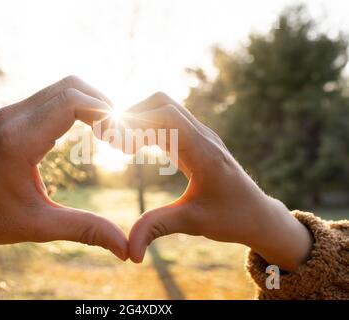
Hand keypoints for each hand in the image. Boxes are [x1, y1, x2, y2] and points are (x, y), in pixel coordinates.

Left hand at [0, 76, 127, 260]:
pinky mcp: (10, 115)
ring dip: (89, 102)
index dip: (104, 113)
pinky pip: (50, 97)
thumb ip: (85, 230)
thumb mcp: (39, 227)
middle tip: (118, 133)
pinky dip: (74, 106)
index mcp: (21, 141)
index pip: (72, 102)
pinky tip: (85, 129)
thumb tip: (125, 248)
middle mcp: (14, 117)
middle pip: (71, 86)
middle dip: (102, 104)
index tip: (119, 137)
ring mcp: (10, 112)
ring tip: (106, 131)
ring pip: (61, 87)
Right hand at [120, 92, 312, 270]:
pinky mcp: (196, 141)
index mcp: (203, 151)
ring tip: (121, 146)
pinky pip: (168, 122)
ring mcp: (200, 136)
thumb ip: (158, 228)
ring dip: (140, 120)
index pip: (165, 116)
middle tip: (113, 142)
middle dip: (133, 116)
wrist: (258, 213)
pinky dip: (148, 127)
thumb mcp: (193, 223)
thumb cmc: (231, 217)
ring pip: (164, 108)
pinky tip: (136, 147)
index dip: (135, 122)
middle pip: (162, 103)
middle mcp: (202, 136)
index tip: (114, 143)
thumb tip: (129, 253)